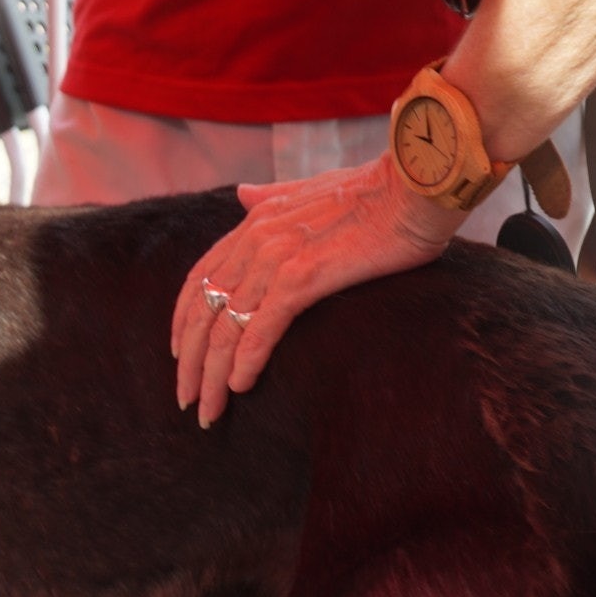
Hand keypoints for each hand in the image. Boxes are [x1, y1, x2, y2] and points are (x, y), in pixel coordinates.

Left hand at [169, 152, 464, 426]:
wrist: (416, 186)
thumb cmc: (377, 190)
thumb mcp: (313, 188)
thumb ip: (273, 197)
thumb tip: (243, 194)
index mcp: (254, 221)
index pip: (199, 279)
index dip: (183, 322)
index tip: (179, 356)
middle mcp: (255, 239)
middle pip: (202, 311)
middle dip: (189, 362)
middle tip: (187, 400)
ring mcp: (275, 258)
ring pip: (226, 327)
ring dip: (212, 375)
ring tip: (209, 411)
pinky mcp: (302, 277)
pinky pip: (260, 327)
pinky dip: (245, 361)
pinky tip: (239, 387)